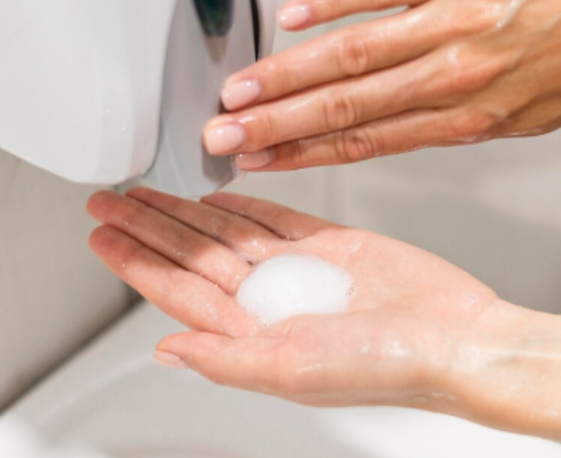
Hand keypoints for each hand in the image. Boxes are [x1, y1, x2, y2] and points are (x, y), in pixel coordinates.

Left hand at [86, 187, 499, 410]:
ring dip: (185, 211)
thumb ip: (224, 359)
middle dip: (147, 227)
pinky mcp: (332, 246)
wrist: (457, 339)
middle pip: (191, 256)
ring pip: (226, 233)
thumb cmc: (387, 366)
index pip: (177, 292)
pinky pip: (276, 219)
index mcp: (254, 335)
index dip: (136, 263)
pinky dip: (244, 204)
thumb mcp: (293, 369)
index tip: (103, 235)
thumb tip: (165, 350)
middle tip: (108, 199)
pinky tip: (215, 195)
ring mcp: (299, 272)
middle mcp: (269, 303)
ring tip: (146, 190)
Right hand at [203, 0, 560, 170]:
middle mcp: (451, 77)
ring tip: (242, 88)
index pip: (366, 143)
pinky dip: (331, 2)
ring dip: (287, 74)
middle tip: (225, 136)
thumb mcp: (531, 115)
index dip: (305, 156)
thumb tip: (405, 129)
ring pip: (351, 54)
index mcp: (468, 118)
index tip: (263, 164)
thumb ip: (461, 123)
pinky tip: (294, 17)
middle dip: (275, 126)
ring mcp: (448, 21)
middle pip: (344, 106)